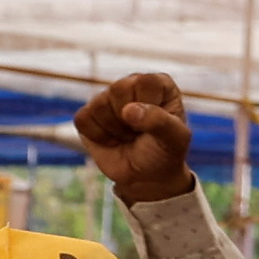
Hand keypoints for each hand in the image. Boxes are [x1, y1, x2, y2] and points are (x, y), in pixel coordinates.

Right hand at [73, 73, 196, 209]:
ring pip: (99, 106)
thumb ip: (160, 122)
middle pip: (118, 89)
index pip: (145, 82)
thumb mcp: (175, 139)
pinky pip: (83, 120)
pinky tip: (113, 140)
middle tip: (140, 132)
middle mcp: (131, 84)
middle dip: (129, 120)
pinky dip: (99, 136)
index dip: (148, 106)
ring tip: (128, 135)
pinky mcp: (88, 114)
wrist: (146, 176)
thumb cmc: (165, 152)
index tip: (156, 123)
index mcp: (158, 84)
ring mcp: (107, 98)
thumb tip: (129, 110)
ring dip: (115, 130)